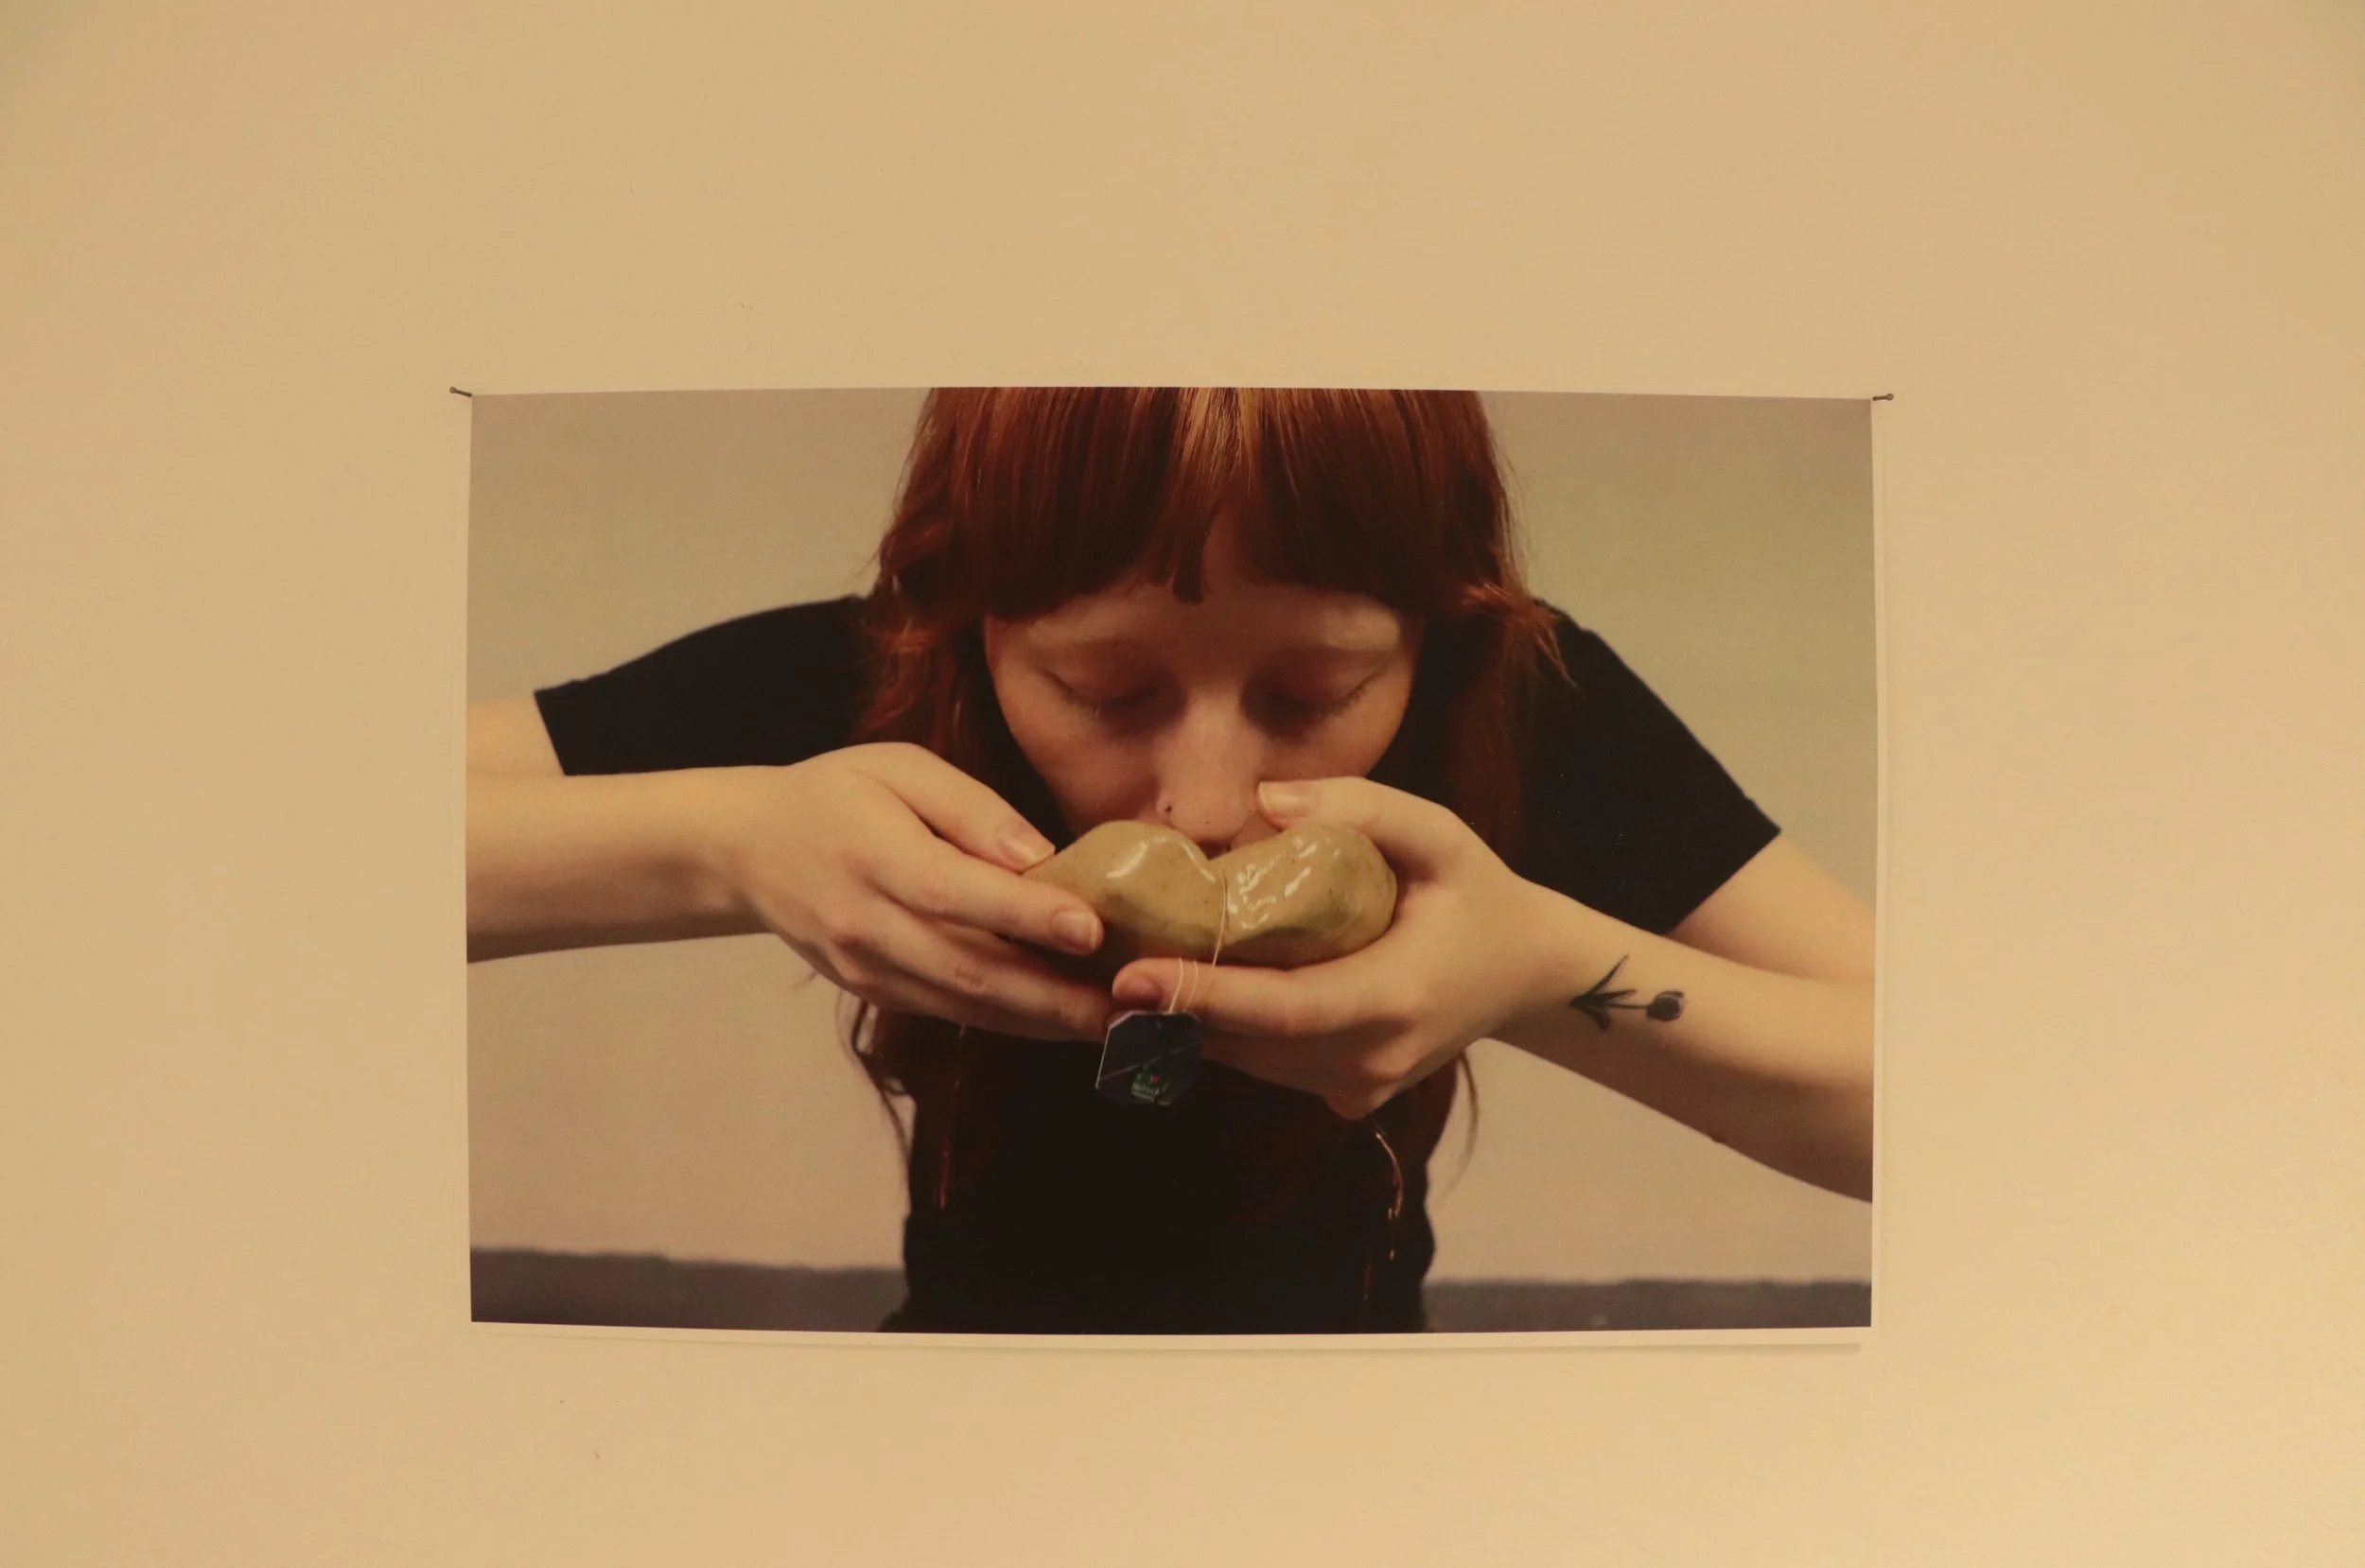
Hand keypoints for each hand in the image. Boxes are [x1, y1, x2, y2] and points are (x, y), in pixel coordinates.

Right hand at [712, 743, 1115, 1041]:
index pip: (956, 892)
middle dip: (1055, 996)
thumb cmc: (838, 793)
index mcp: (873, 855)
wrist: (750, 850)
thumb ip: (971, 808)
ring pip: (966, 1005)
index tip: (1092, 929)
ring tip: (1116, 1024)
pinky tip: (1064, 1019)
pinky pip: (951, 1012)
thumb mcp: (900, 768)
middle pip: (970, 969)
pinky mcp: (874, 992)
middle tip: (1131, 1007)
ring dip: (1045, 1021)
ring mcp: (868, 968)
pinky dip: (1011, 1021)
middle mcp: (867, 923)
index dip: (1026, 915)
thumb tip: (1039, 855)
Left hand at [1107, 778, 1554, 1117]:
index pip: (1279, 1008)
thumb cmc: (1477, 893)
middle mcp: (1369, 1060)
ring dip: (1186, 1024)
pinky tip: (1175, 993)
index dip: (1202, 996)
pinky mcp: (1347, 1096)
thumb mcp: (1440, 833)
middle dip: (1169, 1010)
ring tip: (1114, 978)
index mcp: (1392, 999)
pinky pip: (1267, 1065)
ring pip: (1249, 1062)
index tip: (1130, 977)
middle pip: (1248, 1043)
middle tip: (1093, 970)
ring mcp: (1357, 1088)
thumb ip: (1362, 808)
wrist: (1526, 971)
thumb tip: (1267, 801)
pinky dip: (1222, 1032)